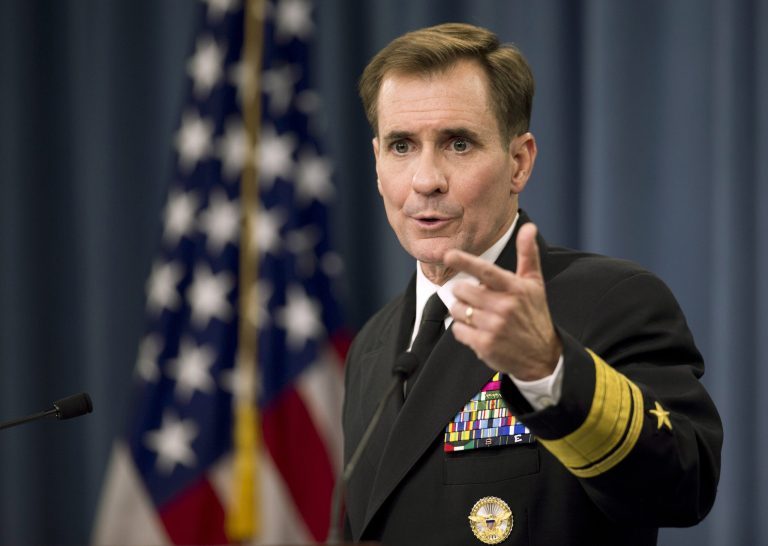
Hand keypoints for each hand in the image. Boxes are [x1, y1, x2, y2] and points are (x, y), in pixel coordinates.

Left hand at [444, 223, 560, 380]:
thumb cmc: (534, 314)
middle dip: (464, 293)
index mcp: (515, 289)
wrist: (542, 356)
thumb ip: (527, 254)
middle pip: (463, 290)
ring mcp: (494, 327)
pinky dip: (463, 330)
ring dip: (461, 311)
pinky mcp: (485, 345)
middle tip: (476, 299)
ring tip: (477, 315)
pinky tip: (477, 331)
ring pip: (457, 310)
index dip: (465, 261)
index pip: (486, 271)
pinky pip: (458, 330)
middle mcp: (504, 307)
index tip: (449, 254)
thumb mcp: (534, 284)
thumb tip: (529, 227)